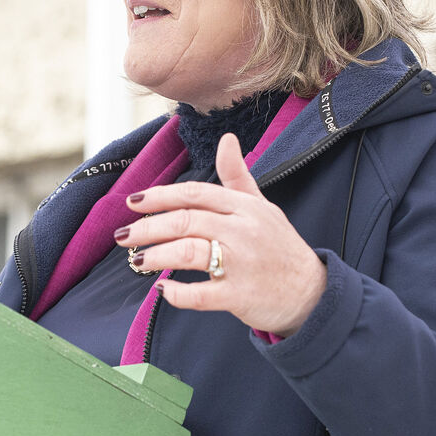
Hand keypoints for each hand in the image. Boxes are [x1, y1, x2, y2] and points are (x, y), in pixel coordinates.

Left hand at [114, 132, 326, 337]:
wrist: (311, 292)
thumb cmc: (280, 247)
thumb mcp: (262, 206)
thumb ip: (238, 176)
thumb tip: (226, 139)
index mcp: (245, 207)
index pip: (195, 194)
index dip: (160, 196)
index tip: (132, 202)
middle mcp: (243, 231)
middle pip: (185, 221)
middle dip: (148, 227)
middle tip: (123, 236)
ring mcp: (242, 264)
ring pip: (189, 252)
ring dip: (156, 256)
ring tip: (136, 261)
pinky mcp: (240, 296)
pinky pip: (201, 294)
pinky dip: (178, 293)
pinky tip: (164, 290)